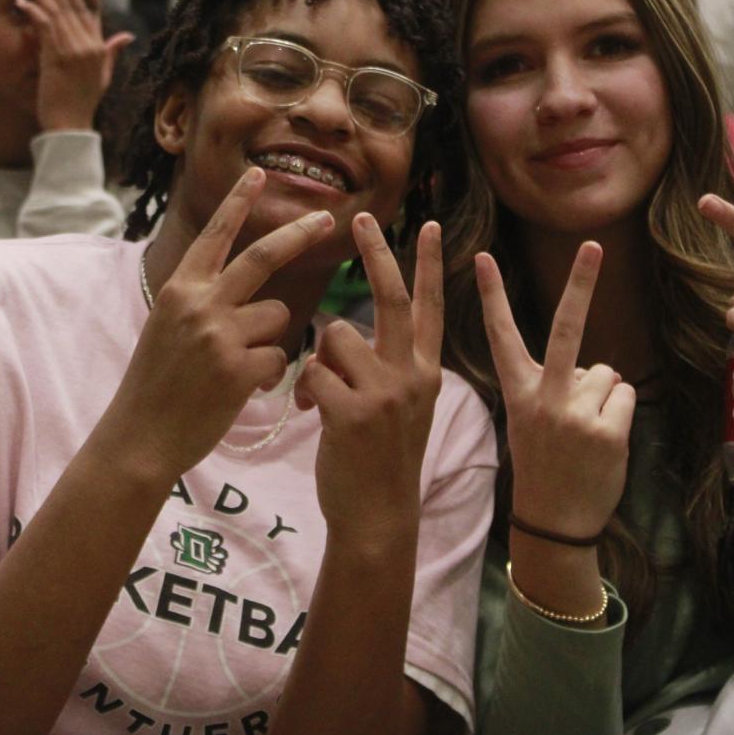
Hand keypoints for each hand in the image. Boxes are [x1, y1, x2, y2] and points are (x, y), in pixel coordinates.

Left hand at [19, 0, 132, 131]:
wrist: (70, 125)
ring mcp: (74, 49)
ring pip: (55, 10)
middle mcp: (89, 44)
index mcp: (99, 47)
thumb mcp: (102, 76)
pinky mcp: (58, 56)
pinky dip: (32, 11)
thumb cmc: (81, 104)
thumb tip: (127, 36)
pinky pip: (44, 26)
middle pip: (70, 4)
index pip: (87, 10)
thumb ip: (112, 52)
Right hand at [103, 168, 336, 479]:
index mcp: (180, 289)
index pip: (216, 235)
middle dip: (299, 233)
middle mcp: (200, 304)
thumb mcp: (166, 327)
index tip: (258, 173)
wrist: (139, 437)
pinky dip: (267, 375)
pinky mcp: (238, 370)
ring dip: (270, 340)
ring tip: (236, 366)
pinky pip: (278, 358)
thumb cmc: (155, 385)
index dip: (239, 202)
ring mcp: (219, 336)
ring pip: (278, 316)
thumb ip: (199, 299)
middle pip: (263, 256)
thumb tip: (236, 279)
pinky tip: (238, 391)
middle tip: (327, 217)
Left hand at [301, 216, 445, 544]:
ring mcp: (386, 393)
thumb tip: (345, 332)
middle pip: (391, 297)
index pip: (430, 305)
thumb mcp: (402, 408)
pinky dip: (303, 388)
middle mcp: (413, 375)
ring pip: (336, 335)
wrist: (379, 516)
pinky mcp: (354, 412)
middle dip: (375, 253)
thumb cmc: (381, 460)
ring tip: (318, 394)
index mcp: (427, 371)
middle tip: (358, 218)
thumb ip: (386, 367)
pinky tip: (310, 414)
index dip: (430, 264)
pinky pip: (314, 371)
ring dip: (317, 357)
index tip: (431, 224)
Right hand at [478, 242, 637, 541]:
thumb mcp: (529, 422)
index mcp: (518, 393)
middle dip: (581, 283)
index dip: (492, 296)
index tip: (483, 257)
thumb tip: (599, 369)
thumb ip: (554, 387)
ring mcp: (576, 414)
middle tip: (593, 245)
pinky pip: (625, 396)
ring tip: (586, 432)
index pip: (501, 336)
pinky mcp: (607, 431)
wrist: (554, 522)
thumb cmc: (544, 466)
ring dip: (604, 395)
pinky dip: (620, 413)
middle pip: (566, 328)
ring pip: (606, 373)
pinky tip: (603, 441)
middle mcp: (544, 398)